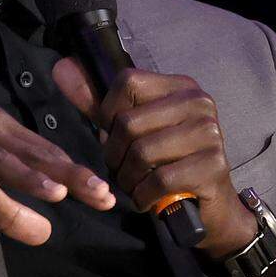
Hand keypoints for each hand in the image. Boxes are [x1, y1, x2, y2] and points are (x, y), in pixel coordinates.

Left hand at [51, 58, 257, 259]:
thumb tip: (61, 68)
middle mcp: (199, 103)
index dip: (107, 112)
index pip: (127, 82)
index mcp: (181, 86)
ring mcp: (210, 133)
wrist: (212, 207)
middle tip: (122, 169)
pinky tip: (148, 198)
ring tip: (134, 184)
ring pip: (141, 152)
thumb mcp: (134, 130)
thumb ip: (99, 104)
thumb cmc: (168, 163)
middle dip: (115, 154)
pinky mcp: (213, 166)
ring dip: (128, 178)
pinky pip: (158, 180)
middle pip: (129, 122)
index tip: (113, 135)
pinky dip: (143, 195)